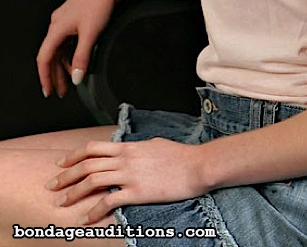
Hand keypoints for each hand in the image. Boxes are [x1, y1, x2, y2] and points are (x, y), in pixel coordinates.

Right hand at [36, 0, 120, 98]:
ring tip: (72, 80)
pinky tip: (78, 61)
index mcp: (56, 28)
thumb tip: (76, 78)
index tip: (49, 91)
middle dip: (56, 74)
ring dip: (65, 64)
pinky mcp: (75, 16)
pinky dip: (71, 53)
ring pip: (60, 47)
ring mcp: (65, 19)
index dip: (45, 76)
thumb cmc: (99, 3)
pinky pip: (68, 40)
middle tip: (61, 91)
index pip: (44, 58)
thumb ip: (82, 58)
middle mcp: (57, 23)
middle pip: (52, 54)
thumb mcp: (91, 35)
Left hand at [46, 138, 207, 223]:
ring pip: (93, 180)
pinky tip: (86, 219)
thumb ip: (136, 148)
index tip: (60, 163)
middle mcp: (125, 159)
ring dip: (74, 193)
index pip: (93, 148)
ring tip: (63, 203)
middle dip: (66, 175)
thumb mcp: (153, 144)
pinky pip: (109, 201)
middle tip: (53, 185)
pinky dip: (94, 210)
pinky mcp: (138, 192)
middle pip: (87, 164)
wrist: (196, 166)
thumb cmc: (179, 155)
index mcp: (128, 146)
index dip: (73, 155)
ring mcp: (130, 175)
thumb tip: (127, 150)